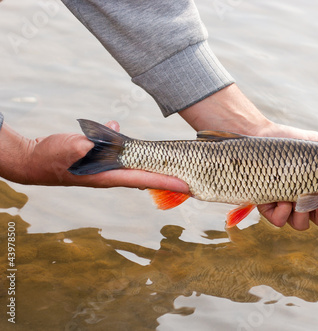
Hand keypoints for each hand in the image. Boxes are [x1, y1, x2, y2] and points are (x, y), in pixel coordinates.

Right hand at [0, 121, 188, 192]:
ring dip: (153, 164)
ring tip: (172, 162)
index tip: (187, 186)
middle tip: (191, 177)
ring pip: (136, 165)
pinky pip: (121, 153)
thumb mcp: (69, 148)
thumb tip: (103, 136)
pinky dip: (129, 146)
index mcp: (108, 175)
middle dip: (168, 177)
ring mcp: (106, 169)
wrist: (33, 160)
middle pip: (146, 175)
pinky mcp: (100, 159)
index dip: (167, 182)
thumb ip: (85, 146)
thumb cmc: (50, 157)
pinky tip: (120, 131)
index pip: (145, 178)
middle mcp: (111, 174)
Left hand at [179, 84, 317, 229]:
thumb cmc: (291, 142)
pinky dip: (282, 213)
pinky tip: (282, 200)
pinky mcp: (268, 207)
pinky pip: (279, 221)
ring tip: (300, 200)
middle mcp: (305, 200)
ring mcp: (286, 206)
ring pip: (302, 224)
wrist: (260, 137)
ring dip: (304, 215)